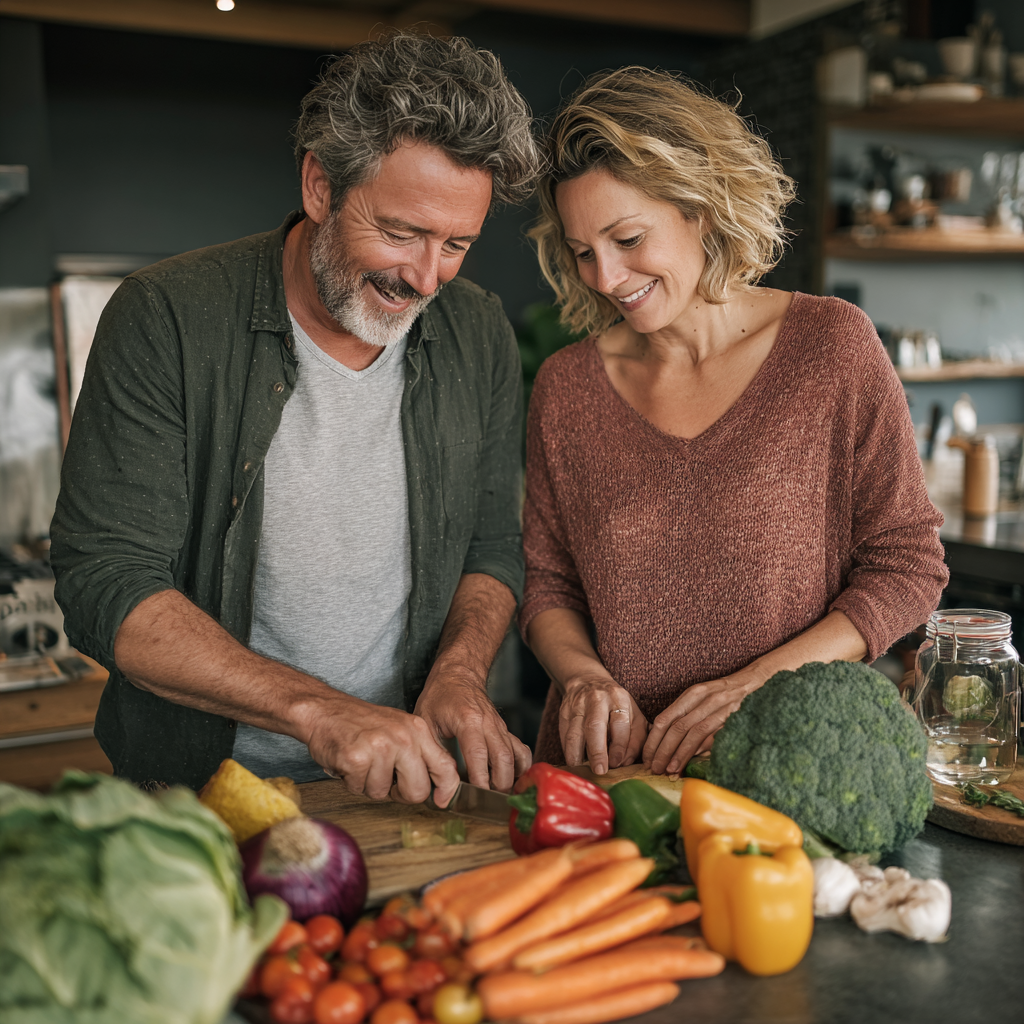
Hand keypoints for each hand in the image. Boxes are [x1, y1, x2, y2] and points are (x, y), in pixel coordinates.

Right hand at [303, 694, 459, 805]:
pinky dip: (352, 782)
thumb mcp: (400, 729)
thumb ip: (420, 753)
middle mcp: (403, 737)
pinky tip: (349, 763)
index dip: (446, 789)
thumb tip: (440, 784)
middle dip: (401, 794)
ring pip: (383, 794)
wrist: (324, 710)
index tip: (441, 801)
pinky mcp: (356, 758)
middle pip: (418, 791)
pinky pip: (360, 789)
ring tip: (362, 763)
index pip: (444, 766)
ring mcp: (380, 747)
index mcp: (417, 730)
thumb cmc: (360, 723)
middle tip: (386, 780)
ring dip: (369, 785)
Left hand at [415, 670, 531, 792]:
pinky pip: (520, 750)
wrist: (459, 673)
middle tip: (487, 802)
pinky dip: (520, 767)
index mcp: (467, 720)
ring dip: (510, 779)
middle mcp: (488, 723)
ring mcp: (500, 726)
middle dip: (499, 785)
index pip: (478, 754)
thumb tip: (435, 783)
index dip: (480, 779)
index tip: (476, 797)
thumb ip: (430, 751)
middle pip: (503, 759)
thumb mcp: (425, 720)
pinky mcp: (505, 729)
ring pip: (516, 756)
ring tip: (498, 795)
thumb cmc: (440, 695)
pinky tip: (511, 780)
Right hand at [559, 673, 648, 774]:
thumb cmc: (616, 705)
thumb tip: (625, 763)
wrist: (588, 681)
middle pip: (595, 726)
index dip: (619, 746)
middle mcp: (597, 699)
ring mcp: (577, 705)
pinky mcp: (564, 712)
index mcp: (619, 698)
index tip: (617, 764)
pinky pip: (564, 735)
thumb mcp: (633, 714)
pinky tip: (574, 762)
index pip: (620, 723)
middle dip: (597, 751)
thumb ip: (635, 738)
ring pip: (575, 732)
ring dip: (578, 754)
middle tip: (600, 770)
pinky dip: (568, 750)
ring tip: (582, 770)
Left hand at [642, 669, 765, 774]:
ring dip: (677, 754)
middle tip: (653, 768)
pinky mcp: (732, 719)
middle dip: (661, 750)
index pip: (664, 718)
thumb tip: (670, 746)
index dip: (652, 740)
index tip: (646, 757)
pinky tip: (690, 762)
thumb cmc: (727, 695)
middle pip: (675, 727)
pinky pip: (711, 736)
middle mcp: (703, 699)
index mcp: (692, 694)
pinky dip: (698, 750)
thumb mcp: (704, 699)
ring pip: (691, 733)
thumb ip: (687, 718)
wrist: (758, 682)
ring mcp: (718, 708)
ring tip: (668, 770)